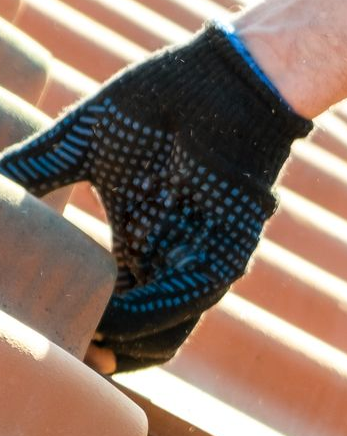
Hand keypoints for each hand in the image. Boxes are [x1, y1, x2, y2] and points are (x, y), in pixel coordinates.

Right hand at [0, 25, 311, 370]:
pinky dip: (145, 319)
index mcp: (136, 244)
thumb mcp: (79, 142)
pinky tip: (105, 324)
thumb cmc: (160, 101)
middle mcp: (166, 262)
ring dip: (114, 349)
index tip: (30, 334)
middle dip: (89, 356)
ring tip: (69, 350)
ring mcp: (197, 262)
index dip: (72, 333)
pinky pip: (186, 301)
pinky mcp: (226, 252)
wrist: (223, 77)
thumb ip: (30, 170)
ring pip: (159, 336)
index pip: (105, 312)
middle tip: (45, 358)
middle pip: (131, 340)